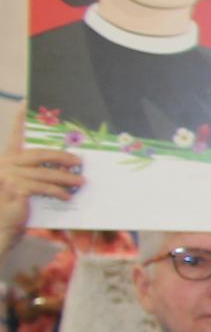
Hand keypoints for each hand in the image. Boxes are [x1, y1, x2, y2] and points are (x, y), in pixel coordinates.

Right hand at [0, 113, 84, 249]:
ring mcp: (7, 175)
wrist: (0, 229)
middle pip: (38, 154)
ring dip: (66, 178)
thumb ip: (36, 174)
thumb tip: (65, 169)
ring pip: (44, 172)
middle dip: (61, 156)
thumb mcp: (25, 188)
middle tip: (79, 161)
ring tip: (81, 181)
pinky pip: (42, 187)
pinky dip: (58, 191)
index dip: (19, 121)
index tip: (25, 103)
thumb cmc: (13, 209)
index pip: (14, 137)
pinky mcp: (14, 188)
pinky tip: (67, 196)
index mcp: (6, 160)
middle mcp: (4, 164)